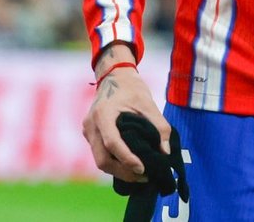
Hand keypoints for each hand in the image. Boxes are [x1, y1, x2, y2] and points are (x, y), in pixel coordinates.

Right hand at [82, 47, 169, 182]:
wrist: (114, 75)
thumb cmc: (131, 88)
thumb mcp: (148, 104)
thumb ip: (159, 127)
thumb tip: (165, 152)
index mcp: (103, 114)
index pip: (112, 143)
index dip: (127, 159)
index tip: (142, 168)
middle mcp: (91, 125)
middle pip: (102, 159)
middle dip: (122, 172)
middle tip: (143, 176)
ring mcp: (87, 130)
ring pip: (99, 160)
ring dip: (118, 170)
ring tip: (138, 174)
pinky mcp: (89, 134)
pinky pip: (99, 154)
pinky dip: (113, 162)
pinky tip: (128, 165)